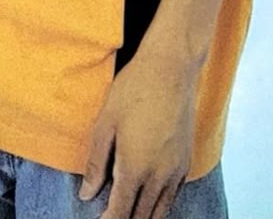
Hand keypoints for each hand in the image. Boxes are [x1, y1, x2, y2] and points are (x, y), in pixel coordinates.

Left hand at [79, 49, 196, 218]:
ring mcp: (176, 169)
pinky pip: (174, 195)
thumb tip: (86, 193)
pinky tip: (150, 201)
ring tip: (127, 213)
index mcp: (135, 168)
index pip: (120, 212)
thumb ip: (96, 163)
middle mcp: (159, 175)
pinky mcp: (186, 160)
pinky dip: (161, 205)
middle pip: (141, 216)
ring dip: (143, 217)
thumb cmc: (134, 90)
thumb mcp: (105, 123)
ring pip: (160, 211)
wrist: (171, 67)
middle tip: (109, 216)